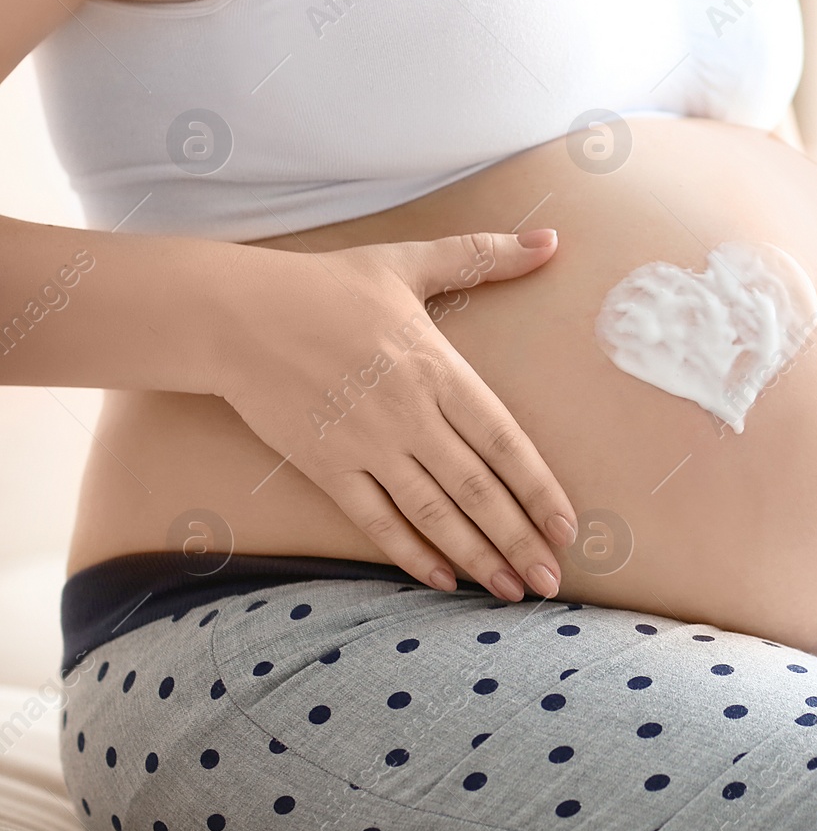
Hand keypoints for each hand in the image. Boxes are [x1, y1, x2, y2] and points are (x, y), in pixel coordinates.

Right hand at [214, 229, 575, 600]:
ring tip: (511, 590)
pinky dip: (411, 553)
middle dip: (519, 538)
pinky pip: (376, 520)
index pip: (504, 440)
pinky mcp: (326, 466)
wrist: (235, 314)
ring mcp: (366, 445)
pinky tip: (443, 581)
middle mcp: (409, 415)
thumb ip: (482, 256)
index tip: (567, 526)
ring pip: (434, 513)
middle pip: (477, 489)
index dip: (538, 488)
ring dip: (477, 556)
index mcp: (437, 369)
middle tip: (551, 581)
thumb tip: (550, 240)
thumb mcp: (409, 262)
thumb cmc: (326, 286)